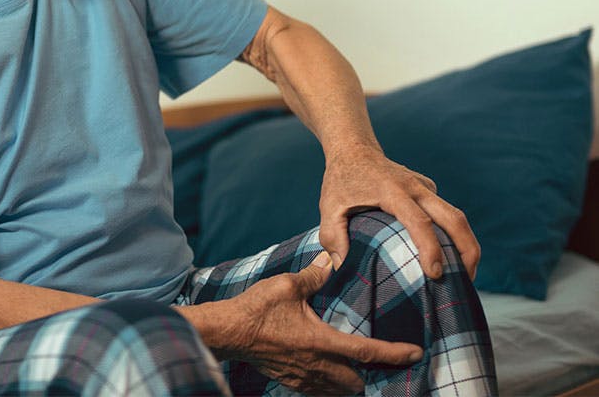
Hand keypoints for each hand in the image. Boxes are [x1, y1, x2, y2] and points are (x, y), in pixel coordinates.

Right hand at [223, 252, 422, 394]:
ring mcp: (303, 377)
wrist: (228, 332)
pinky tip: (327, 370)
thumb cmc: (257, 308)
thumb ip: (313, 276)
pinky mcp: (290, 381)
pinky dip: (330, 385)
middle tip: (382, 361)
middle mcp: (317, 365)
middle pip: (358, 382)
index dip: (394, 354)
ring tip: (358, 367)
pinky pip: (319, 391)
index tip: (415, 353)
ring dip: (352, 381)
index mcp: (321, 341)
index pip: (366, 352)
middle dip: (373, 375)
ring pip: (340, 390)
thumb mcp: (287, 285)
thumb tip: (331, 261)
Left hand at [319, 147, 479, 279]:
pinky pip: (445, 212)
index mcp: (393, 191)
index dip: (430, 249)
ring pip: (456, 216)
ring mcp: (424, 186)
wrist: (353, 148)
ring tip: (462, 275)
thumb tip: (342, 268)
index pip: (420, 222)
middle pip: (454, 218)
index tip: (434, 274)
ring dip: (465, 245)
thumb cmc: (341, 179)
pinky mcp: (427, 188)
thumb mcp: (329, 206)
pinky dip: (452, 234)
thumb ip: (332, 236)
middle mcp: (415, 187)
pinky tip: (445, 255)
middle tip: (465, 282)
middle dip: (467, 251)